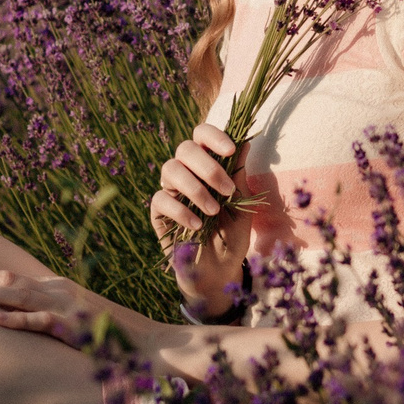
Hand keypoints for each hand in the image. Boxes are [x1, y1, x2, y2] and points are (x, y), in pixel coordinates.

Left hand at [0, 269, 120, 349]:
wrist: (154, 344)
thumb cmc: (113, 339)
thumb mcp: (76, 324)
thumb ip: (50, 319)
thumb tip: (19, 325)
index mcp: (57, 288)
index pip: (9, 279)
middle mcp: (59, 290)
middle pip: (5, 281)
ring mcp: (69, 307)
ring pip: (17, 295)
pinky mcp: (78, 327)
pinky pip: (43, 321)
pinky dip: (19, 321)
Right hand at [149, 122, 240, 236]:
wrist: (220, 268)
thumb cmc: (232, 233)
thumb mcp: (242, 204)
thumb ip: (239, 175)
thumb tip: (245, 142)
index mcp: (207, 163)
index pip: (202, 135)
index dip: (214, 136)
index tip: (231, 150)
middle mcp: (186, 171)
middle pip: (185, 148)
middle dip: (208, 167)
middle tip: (227, 191)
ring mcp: (170, 189)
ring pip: (170, 169)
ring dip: (195, 189)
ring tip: (214, 211)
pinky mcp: (158, 211)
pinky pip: (161, 199)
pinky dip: (181, 211)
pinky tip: (197, 225)